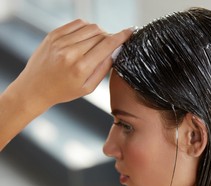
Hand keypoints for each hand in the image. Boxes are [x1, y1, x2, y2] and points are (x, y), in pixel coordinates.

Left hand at [15, 19, 131, 107]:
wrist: (35, 88)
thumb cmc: (63, 91)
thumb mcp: (87, 88)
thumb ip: (103, 69)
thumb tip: (115, 52)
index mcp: (81, 68)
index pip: (107, 46)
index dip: (121, 37)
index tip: (130, 31)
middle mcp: (70, 53)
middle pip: (100, 35)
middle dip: (109, 38)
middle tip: (110, 45)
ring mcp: (60, 42)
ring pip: (90, 27)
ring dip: (99, 32)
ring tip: (97, 43)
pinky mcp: (53, 35)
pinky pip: (77, 24)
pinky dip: (86, 27)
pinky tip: (87, 36)